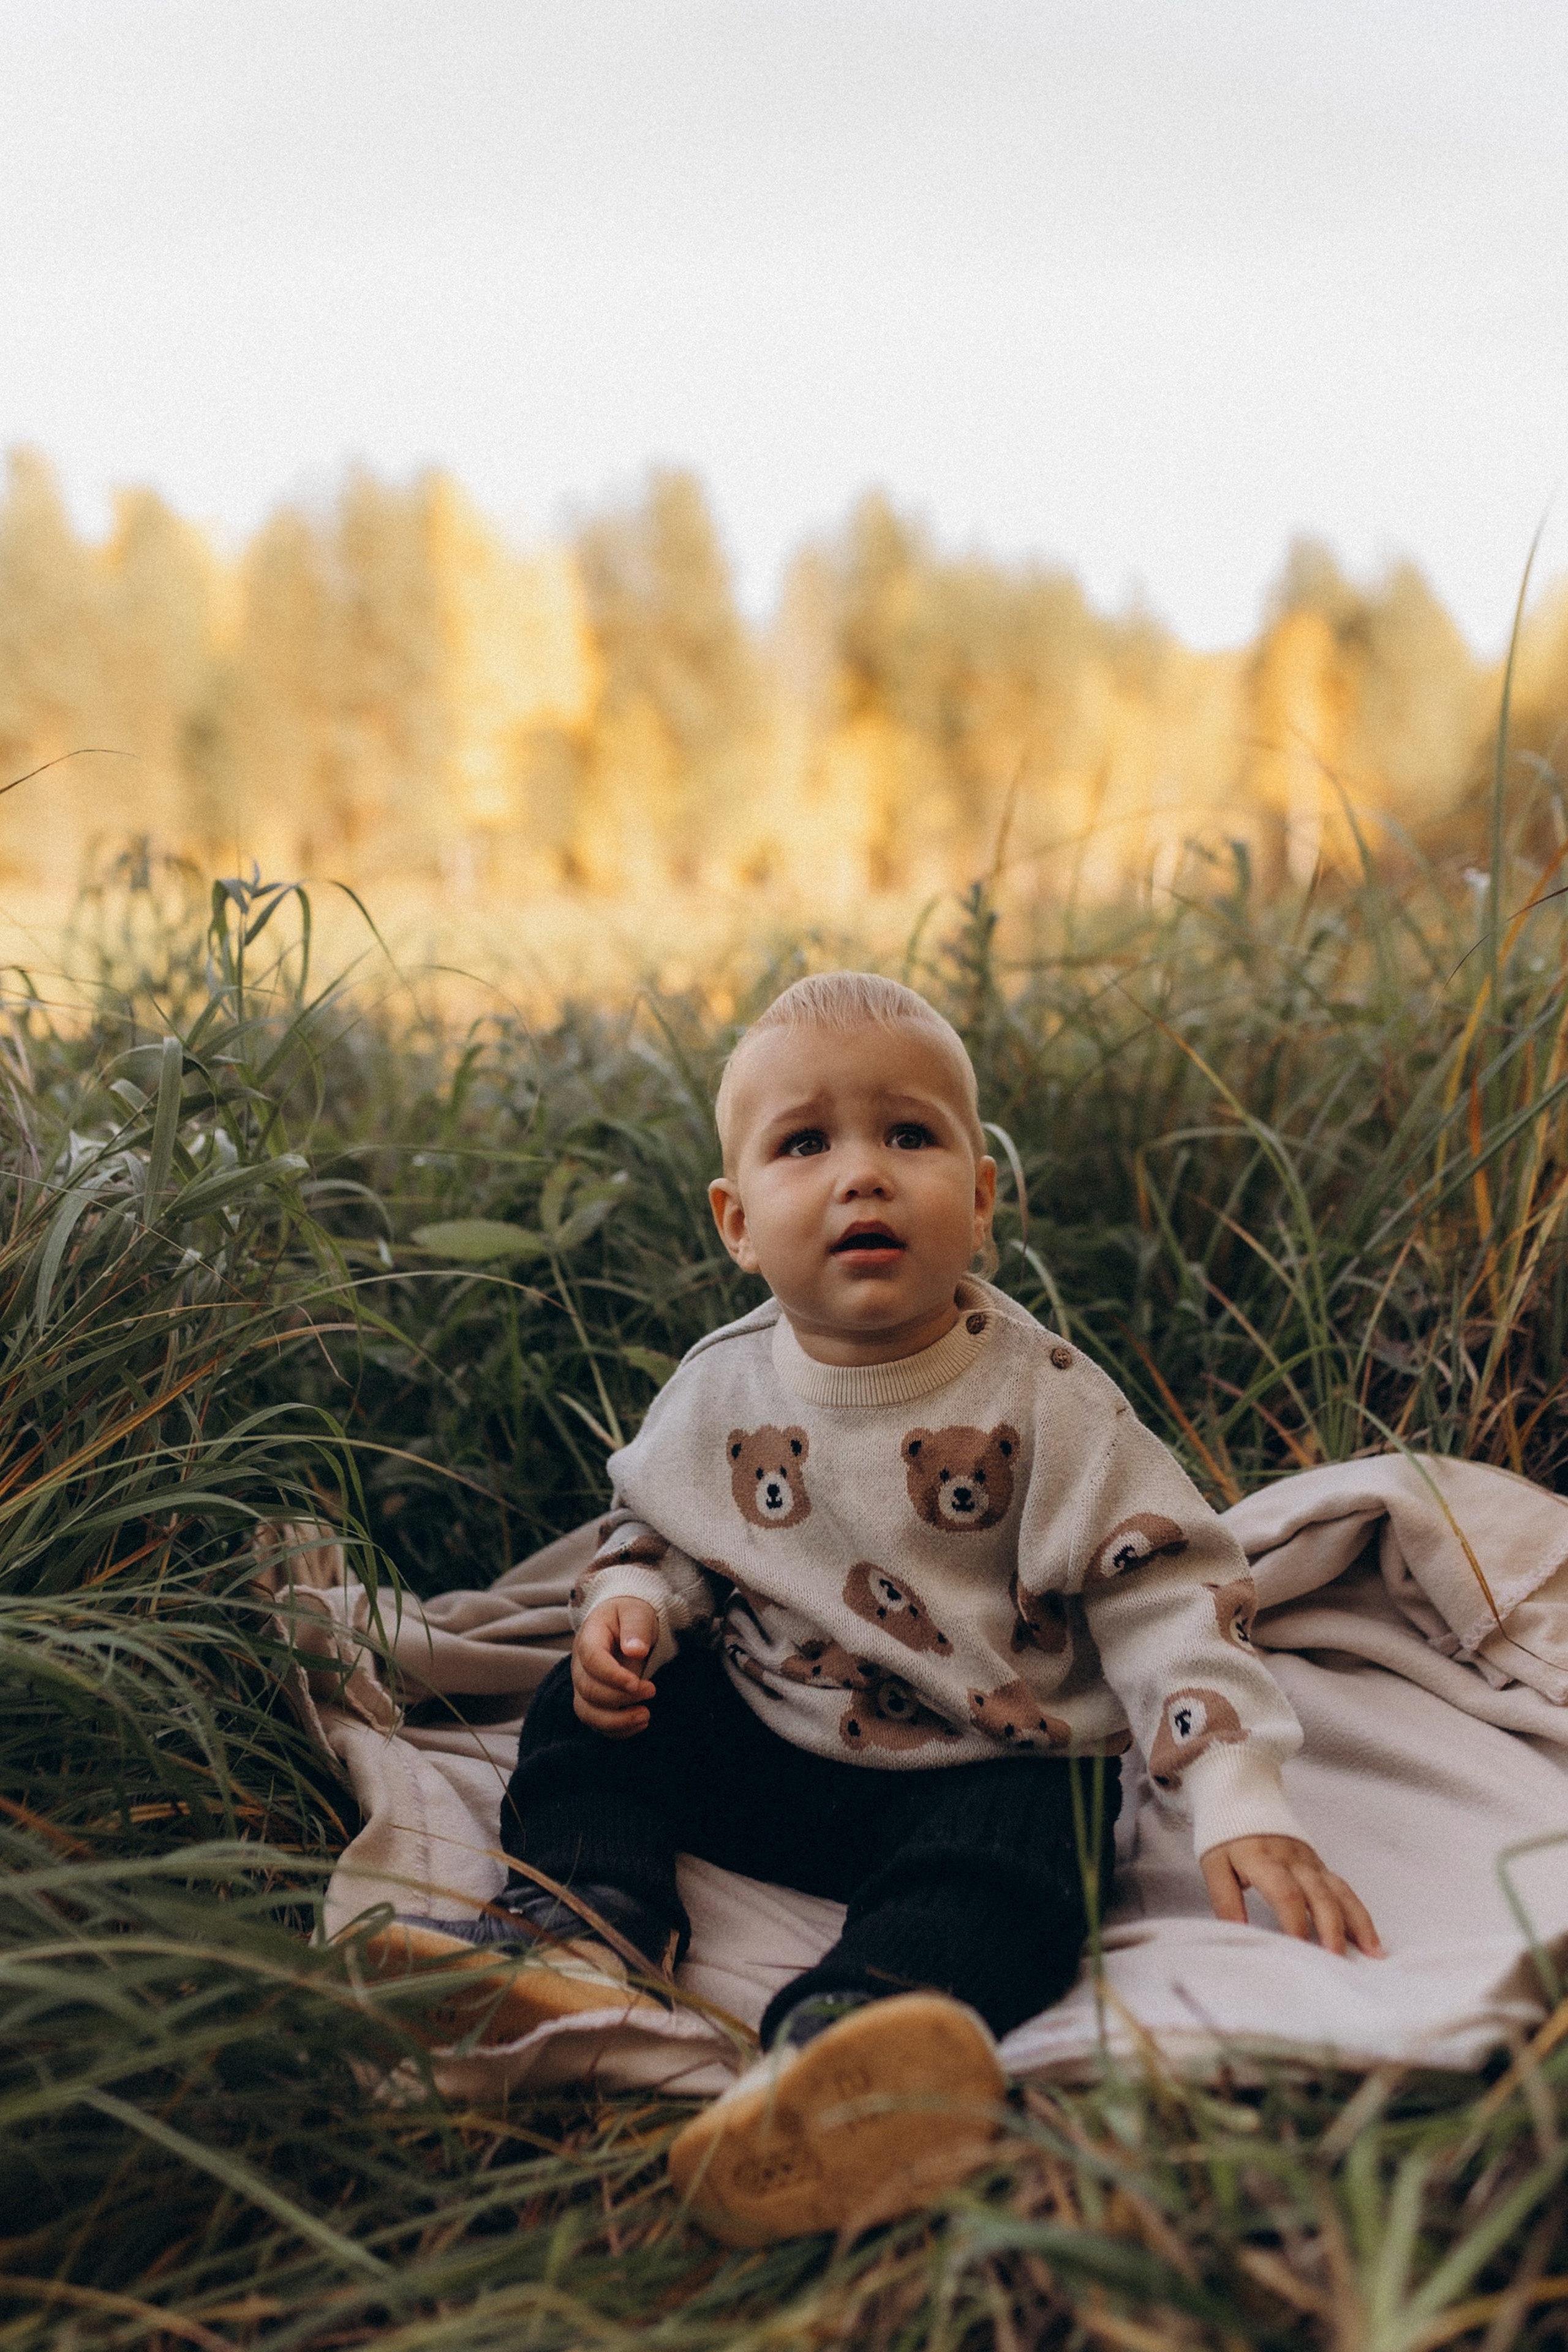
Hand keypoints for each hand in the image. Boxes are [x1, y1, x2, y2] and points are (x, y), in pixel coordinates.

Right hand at [571, 1598, 659, 1737]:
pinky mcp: (592, 1702)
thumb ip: (636, 1628)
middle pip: (588, 1690)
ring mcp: (583, 1685)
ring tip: (646, 1716)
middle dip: (620, 1698)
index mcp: (589, 1638)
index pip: (591, 1660)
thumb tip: (636, 1651)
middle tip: (651, 1690)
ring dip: (616, 1721)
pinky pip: (596, 1723)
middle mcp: (580, 1665)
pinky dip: (617, 1730)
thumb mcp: (637, 1612)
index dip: (612, 1676)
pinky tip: (640, 1724)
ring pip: (587, 1713)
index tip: (637, 1683)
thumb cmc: (630, 1616)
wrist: (624, 1624)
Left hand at [1201, 1835, 1382, 1956]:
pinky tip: (1369, 1938)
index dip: (1293, 1922)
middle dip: (1332, 1929)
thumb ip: (1225, 1898)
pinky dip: (1359, 1913)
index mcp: (1264, 1859)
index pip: (1285, 1893)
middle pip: (1320, 1895)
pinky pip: (1343, 1889)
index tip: (1299, 1951)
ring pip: (1340, 1892)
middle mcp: (1294, 1860)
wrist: (1242, 1795)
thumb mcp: (1214, 1863)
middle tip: (1337, 1961)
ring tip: (1374, 1953)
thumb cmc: (1225, 1834)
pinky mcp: (1320, 1865)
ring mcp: (1311, 1862)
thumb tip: (1238, 1931)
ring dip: (1358, 1923)